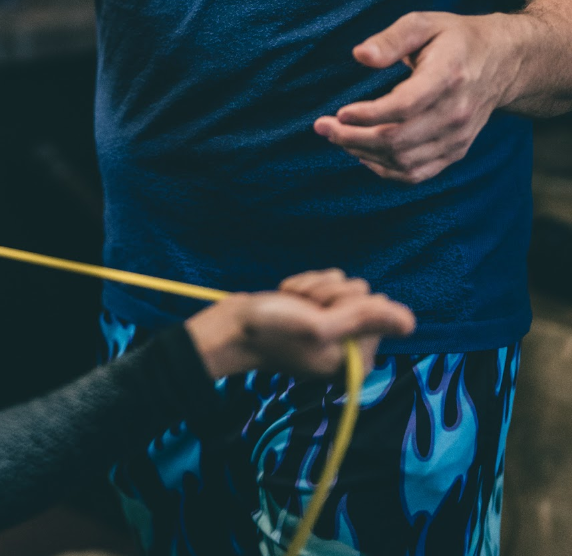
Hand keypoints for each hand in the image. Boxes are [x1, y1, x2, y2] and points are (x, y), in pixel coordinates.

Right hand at [186, 269, 414, 378]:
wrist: (231, 326)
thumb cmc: (272, 329)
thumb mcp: (321, 326)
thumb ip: (366, 323)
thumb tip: (412, 322)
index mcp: (355, 360)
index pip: (376, 313)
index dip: (348, 305)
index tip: (320, 314)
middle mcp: (347, 346)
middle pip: (363, 296)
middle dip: (330, 293)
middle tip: (303, 307)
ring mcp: (331, 328)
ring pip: (344, 285)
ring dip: (316, 287)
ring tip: (293, 302)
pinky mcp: (315, 312)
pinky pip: (327, 282)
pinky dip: (306, 283)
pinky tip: (288, 295)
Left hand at [312, 11, 518, 183]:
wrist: (503, 61)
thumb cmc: (455, 38)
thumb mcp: (424, 22)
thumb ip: (391, 38)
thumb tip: (359, 56)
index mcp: (448, 77)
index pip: (405, 106)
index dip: (368, 115)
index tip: (339, 112)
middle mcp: (456, 113)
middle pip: (399, 139)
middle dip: (354, 137)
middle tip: (323, 127)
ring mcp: (458, 137)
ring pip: (405, 161)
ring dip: (364, 154)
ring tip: (336, 138)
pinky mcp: (456, 151)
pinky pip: (418, 173)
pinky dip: (386, 170)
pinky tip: (362, 155)